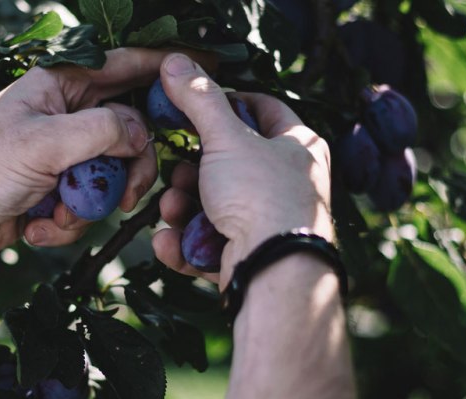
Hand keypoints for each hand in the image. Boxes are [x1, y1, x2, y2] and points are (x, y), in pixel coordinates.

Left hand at [0, 49, 184, 261]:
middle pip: (126, 132)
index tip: (197, 70)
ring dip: (89, 205)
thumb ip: (102, 131)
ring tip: (55, 215)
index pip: (121, 67)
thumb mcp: (43, 143)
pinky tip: (37, 226)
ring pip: (110, 175)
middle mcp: (63, 117)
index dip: (159, 68)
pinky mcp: (56, 188)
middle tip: (128, 195)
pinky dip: (67, 221)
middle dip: (127, 169)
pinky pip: (87, 203)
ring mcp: (61, 155)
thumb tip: (141, 133)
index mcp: (58, 87)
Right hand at [151, 54, 332, 289]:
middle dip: (191, 171)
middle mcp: (288, 184)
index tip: (194, 107)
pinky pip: (211, 245)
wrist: (274, 270)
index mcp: (297, 147)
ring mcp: (270, 224)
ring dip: (183, 208)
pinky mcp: (251, 257)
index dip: (228, 102)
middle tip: (175, 172)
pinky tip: (168, 243)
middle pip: (229, 165)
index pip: (263, 109)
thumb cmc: (261, 196)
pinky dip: (187, 243)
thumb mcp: (226, 138)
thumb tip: (175, 61)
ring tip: (171, 209)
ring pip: (214, 207)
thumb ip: (200, 99)